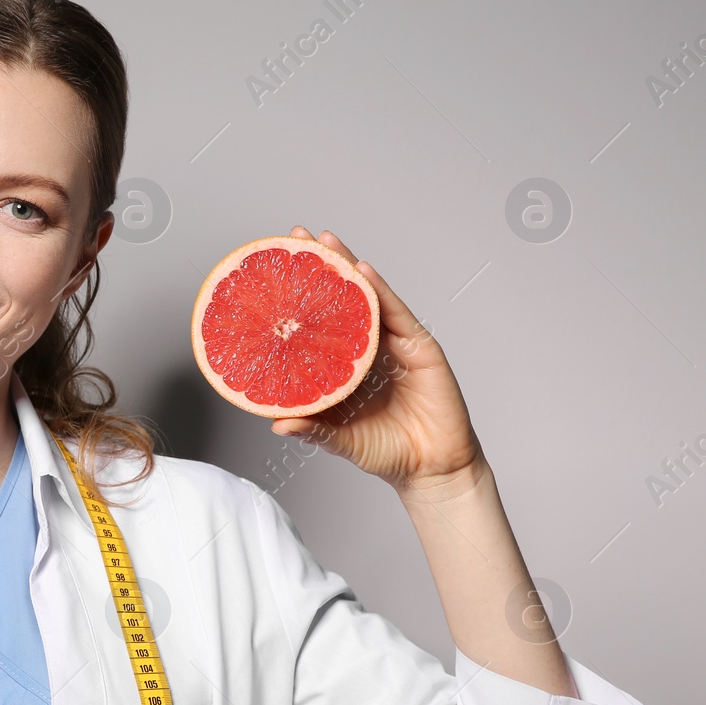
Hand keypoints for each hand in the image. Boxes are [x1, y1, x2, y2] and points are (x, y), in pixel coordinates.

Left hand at [268, 227, 483, 495]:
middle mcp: (368, 348)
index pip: (320, 322)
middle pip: (343, 300)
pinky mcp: (420, 348)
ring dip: (349, 267)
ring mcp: (395, 344)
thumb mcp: (340, 439)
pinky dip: (381, 292)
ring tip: (325, 241)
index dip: (301, 296)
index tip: (274, 269)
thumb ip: (313, 428)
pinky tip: (363, 272)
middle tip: (296, 235)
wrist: (431, 469)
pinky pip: (397, 315)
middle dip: (322, 266)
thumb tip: (276, 424)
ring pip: (369, 298)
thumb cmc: (386, 451)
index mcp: (345, 365)